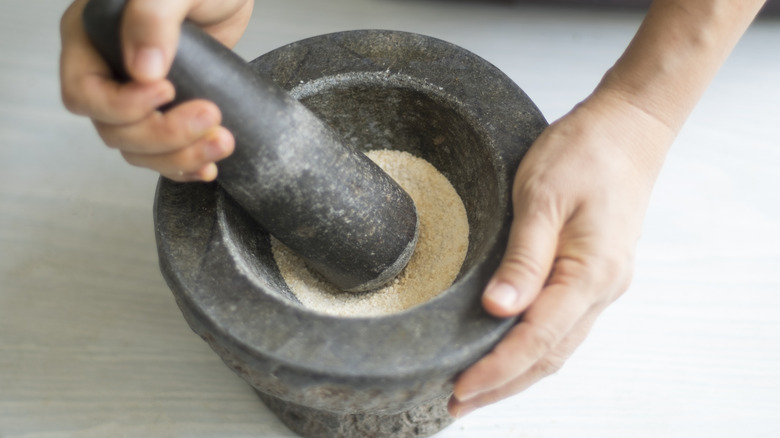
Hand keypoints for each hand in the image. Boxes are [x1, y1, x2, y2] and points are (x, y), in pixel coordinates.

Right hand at [59, 0, 253, 180]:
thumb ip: (153, 16)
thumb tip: (142, 69)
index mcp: (90, 36)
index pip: (84, 92)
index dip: (123, 105)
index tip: (168, 90)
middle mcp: (106, 70)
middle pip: (114, 130)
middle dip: (164, 135)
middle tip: (210, 116)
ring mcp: (135, 94)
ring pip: (139, 149)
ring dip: (181, 156)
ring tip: (223, 141)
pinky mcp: (166, 110)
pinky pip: (162, 153)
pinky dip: (185, 165)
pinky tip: (209, 165)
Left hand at [448, 91, 673, 416]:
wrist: (628, 128)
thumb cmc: (585, 152)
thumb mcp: (543, 197)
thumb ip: (523, 258)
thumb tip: (498, 310)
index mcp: (591, 272)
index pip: (537, 338)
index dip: (497, 369)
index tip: (461, 389)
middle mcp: (602, 288)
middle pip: (549, 355)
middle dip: (504, 385)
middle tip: (458, 404)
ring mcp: (603, 284)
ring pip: (558, 346)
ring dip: (518, 372)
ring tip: (477, 390)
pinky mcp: (595, 275)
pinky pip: (563, 326)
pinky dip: (534, 349)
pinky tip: (510, 353)